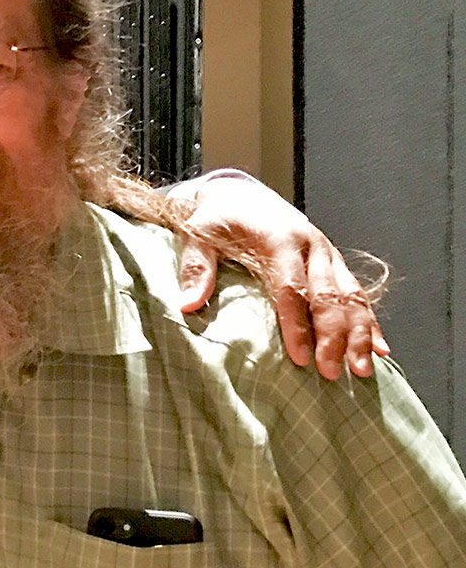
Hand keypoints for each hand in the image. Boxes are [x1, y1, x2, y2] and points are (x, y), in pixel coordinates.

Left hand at [175, 174, 388, 379]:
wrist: (237, 194)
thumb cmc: (216, 218)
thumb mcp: (198, 235)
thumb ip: (196, 267)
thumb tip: (187, 305)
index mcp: (279, 238)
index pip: (291, 287)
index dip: (296, 324)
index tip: (299, 357)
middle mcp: (311, 245)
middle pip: (329, 295)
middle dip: (334, 336)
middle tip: (331, 373)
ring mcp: (326, 253)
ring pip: (352, 295)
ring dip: (359, 334)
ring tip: (361, 370)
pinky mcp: (333, 262)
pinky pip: (357, 292)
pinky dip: (369, 321)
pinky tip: (380, 347)